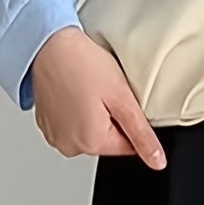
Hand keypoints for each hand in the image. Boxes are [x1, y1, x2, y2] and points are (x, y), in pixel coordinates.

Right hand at [30, 28, 164, 169]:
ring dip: (93, 114)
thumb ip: (142, 134)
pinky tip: (74, 91)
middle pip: (107, 140)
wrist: (48, 43)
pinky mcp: (46, 124)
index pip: (127, 146)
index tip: (117, 100)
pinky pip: (71, 124)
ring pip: (89, 132)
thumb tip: (157, 161)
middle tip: (102, 92)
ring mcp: (55, 136)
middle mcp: (70, 146)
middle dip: (110, 118)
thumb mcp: (122, 99)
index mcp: (91, 143)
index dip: (128, 120)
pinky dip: (76, 110)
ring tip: (86, 89)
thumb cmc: (81, 63)